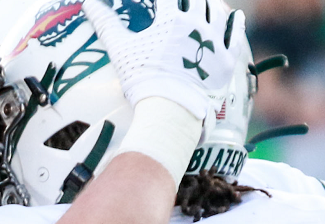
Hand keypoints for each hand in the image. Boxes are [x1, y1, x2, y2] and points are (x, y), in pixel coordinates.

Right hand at [81, 0, 225, 118]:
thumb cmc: (142, 80)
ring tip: (203, 3)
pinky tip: (235, 16)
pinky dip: (236, 23)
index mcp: (172, 19)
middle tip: (179, 2)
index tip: (155, 0)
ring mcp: (215, 42)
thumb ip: (105, 23)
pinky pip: (236, 36)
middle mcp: (197, 24)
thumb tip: (89, 3)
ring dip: (209, 5)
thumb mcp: (120, 50)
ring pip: (217, 12)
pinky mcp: (227, 60)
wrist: (171, 112)